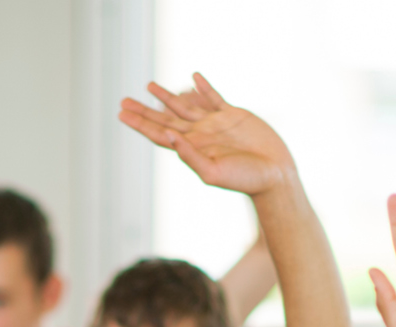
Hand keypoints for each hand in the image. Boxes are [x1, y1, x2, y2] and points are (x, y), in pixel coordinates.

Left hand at [118, 74, 296, 196]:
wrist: (274, 175)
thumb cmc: (244, 180)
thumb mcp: (212, 172)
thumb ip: (190, 155)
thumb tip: (170, 136)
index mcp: (191, 148)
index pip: (159, 133)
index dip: (140, 124)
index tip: (121, 114)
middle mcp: (199, 135)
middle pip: (165, 118)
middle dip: (144, 110)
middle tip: (124, 100)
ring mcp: (215, 124)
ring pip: (184, 105)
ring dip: (166, 96)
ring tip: (149, 85)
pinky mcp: (233, 115)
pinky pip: (214, 97)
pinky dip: (203, 87)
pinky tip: (193, 77)